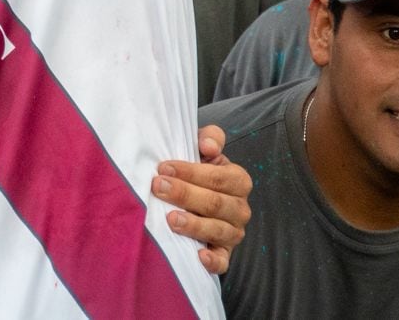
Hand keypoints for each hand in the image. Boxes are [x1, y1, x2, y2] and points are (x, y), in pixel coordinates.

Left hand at [152, 125, 251, 275]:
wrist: (195, 197)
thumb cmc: (197, 171)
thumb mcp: (203, 150)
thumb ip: (209, 138)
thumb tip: (208, 146)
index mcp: (238, 180)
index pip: (217, 177)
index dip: (190, 172)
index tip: (163, 167)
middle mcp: (240, 208)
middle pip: (215, 202)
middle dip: (184, 194)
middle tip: (158, 187)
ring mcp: (234, 232)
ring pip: (218, 230)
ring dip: (194, 225)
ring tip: (170, 218)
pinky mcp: (224, 253)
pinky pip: (223, 261)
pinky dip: (213, 260)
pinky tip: (198, 255)